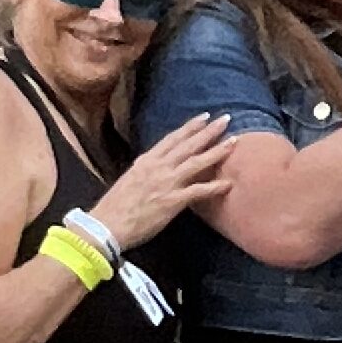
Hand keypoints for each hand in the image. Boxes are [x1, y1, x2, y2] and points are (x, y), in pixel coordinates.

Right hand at [92, 113, 234, 248]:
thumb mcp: (130, 180)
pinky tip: (229, 183)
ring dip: (216, 151)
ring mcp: (166, 183)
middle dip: (208, 131)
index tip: (204, 117)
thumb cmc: (115, 207)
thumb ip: (146, 171)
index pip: (172, 139)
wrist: (107, 225)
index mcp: (146, 161)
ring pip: (196, 162)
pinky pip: (198, 191)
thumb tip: (156, 167)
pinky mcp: (172, 201)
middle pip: (188, 145)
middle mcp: (158, 167)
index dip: (190, 127)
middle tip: (226, 119)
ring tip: (234, 142)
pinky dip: (214, 187)